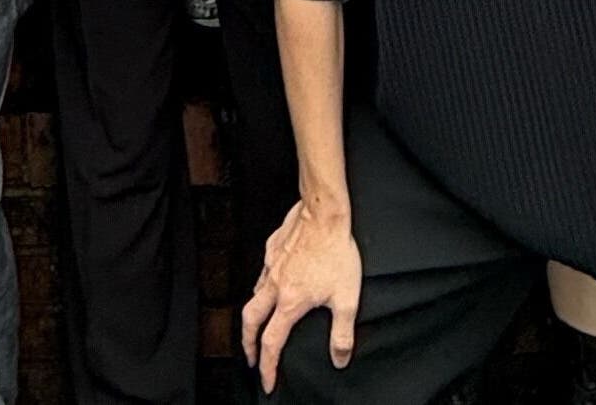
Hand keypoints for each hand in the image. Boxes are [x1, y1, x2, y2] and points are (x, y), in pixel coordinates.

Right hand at [242, 201, 360, 392]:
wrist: (324, 213)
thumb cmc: (336, 252)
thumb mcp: (347, 298)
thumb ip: (342, 333)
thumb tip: (339, 358)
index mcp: (290, 302)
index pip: (272, 343)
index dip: (268, 367)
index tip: (267, 381)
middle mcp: (275, 285)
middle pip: (249, 320)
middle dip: (247, 343)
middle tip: (251, 356)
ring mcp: (271, 265)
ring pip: (253, 294)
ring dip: (254, 313)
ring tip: (261, 322)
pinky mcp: (272, 248)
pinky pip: (262, 272)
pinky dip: (263, 286)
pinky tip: (274, 283)